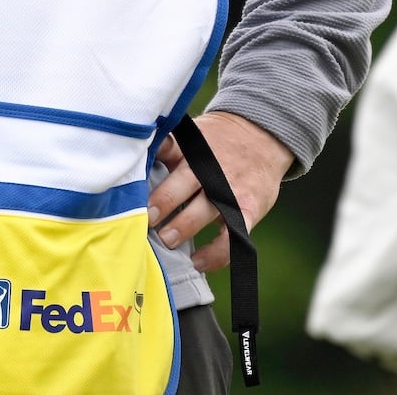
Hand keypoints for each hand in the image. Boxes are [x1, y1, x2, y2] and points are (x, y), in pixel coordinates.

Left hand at [148, 111, 291, 273]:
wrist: (264, 133)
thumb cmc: (219, 141)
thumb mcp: (195, 135)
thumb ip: (168, 150)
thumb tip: (131, 167)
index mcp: (193, 148)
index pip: (168, 151)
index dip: (150, 165)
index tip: (134, 183)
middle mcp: (210, 168)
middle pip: (182, 184)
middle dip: (161, 203)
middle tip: (145, 219)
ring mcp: (230, 190)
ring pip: (204, 210)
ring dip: (183, 226)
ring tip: (167, 240)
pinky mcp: (248, 209)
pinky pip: (231, 237)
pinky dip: (215, 253)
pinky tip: (197, 262)